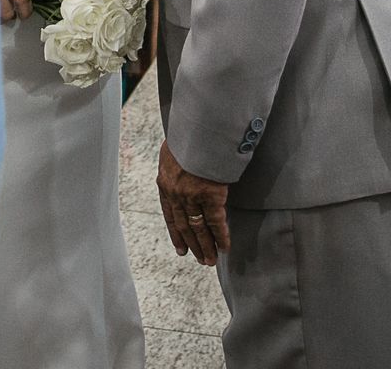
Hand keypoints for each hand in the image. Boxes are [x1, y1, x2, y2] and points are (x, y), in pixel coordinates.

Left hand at [157, 142, 229, 265]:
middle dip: (193, 244)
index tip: (181, 248)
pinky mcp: (211, 196)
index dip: (176, 233)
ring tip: (211, 260)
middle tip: (201, 259)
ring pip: (199, 228)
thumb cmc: (188, 135)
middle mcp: (176, 193)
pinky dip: (221, 236)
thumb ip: (177, 164)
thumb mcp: (174, 149)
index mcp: (165, 182)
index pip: (169, 214)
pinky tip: (225, 247)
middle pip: (184, 226)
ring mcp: (192, 196)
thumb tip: (182, 166)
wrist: (199, 129)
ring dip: (206, 246)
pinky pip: (216, 222)